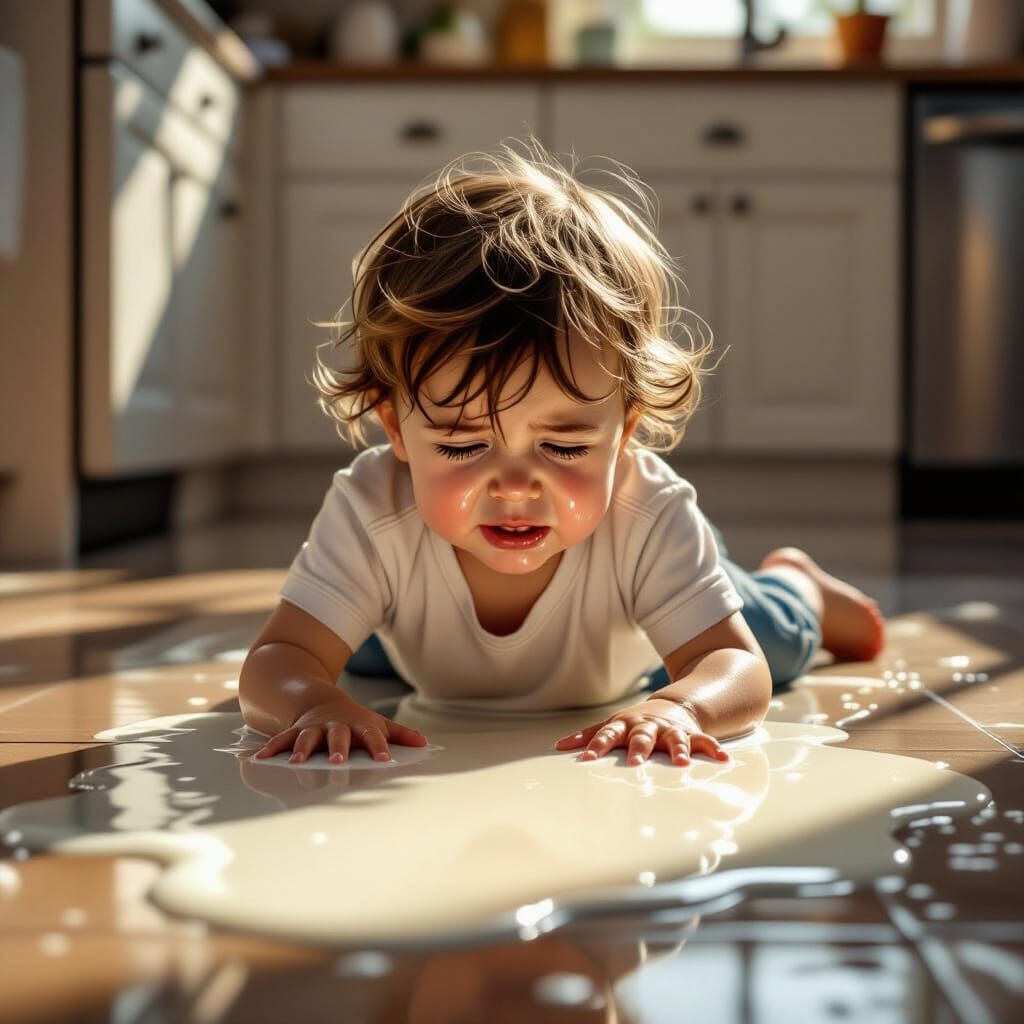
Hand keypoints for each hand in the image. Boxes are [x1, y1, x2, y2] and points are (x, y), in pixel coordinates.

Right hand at [253, 698, 426, 764]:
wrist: (321, 701)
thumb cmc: (354, 720)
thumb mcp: (377, 723)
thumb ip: (399, 734)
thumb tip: (425, 744)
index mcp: (359, 725)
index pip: (373, 736)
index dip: (379, 747)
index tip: (385, 761)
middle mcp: (335, 726)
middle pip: (338, 736)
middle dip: (338, 749)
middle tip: (339, 761)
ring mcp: (313, 728)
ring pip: (307, 738)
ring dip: (303, 751)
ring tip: (296, 765)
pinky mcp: (295, 731)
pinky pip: (282, 740)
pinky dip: (271, 749)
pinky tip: (259, 760)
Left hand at [554, 697, 729, 766]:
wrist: (673, 706)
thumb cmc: (636, 722)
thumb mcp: (613, 724)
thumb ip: (589, 736)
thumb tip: (558, 746)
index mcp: (625, 726)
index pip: (607, 735)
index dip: (596, 746)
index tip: (586, 760)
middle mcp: (648, 727)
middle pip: (641, 737)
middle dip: (638, 749)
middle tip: (634, 763)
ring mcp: (670, 730)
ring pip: (675, 739)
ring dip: (677, 750)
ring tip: (681, 763)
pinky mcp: (691, 734)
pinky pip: (704, 741)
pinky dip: (714, 749)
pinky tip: (723, 759)